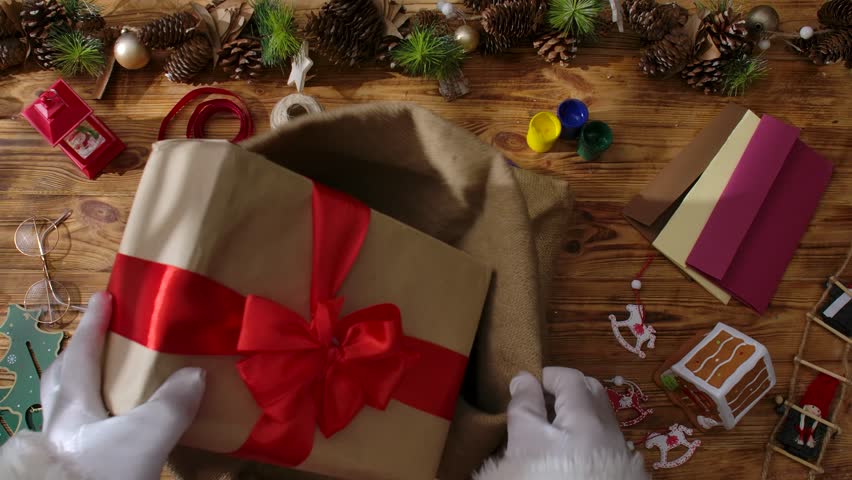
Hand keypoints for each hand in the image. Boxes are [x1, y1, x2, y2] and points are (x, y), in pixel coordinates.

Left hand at [40, 291, 205, 479]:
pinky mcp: (72, 474)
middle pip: (62, 382)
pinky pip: (82, 440)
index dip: (94, 325)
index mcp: (72, 406)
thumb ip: (171, 404)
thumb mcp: (144, 437)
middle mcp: (60, 426)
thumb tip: (196, 373)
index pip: (81, 355)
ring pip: (69, 413)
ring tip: (115, 388)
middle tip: (103, 342)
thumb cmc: (101, 475)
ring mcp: (62, 453)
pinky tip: (118, 435)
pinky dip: (98, 428)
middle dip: (80, 358)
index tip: (105, 295)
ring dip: (87, 394)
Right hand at [507, 367, 628, 457]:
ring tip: (550, 427)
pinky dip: (584, 431)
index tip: (523, 386)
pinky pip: (601, 436)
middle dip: (565, 389)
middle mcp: (607, 425)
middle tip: (538, 401)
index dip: (544, 375)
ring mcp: (615, 447)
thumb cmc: (549, 474)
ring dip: (574, 411)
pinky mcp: (618, 467)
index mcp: (586, 412)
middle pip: (589, 391)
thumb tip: (523, 379)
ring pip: (596, 415)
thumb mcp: (526, 439)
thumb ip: (524, 405)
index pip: (568, 376)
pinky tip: (568, 449)